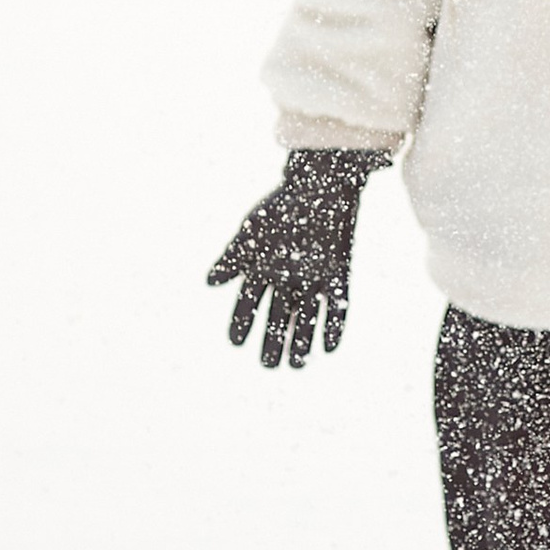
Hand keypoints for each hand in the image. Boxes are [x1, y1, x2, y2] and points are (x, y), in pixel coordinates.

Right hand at [206, 149, 387, 371]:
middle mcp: (288, 276)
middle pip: (278, 316)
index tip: (235, 343)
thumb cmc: (282, 206)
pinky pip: (337, 306)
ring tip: (295, 365)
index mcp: (265, 266)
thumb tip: (210, 282)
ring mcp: (314, 277)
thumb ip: (233, 258)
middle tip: (267, 365)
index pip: (249, 302)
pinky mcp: (339, 274)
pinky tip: (330, 346)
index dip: (241, 322)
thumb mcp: (252, 232)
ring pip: (307, 317)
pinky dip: (335, 325)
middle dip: (272, 341)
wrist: (322, 185)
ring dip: (301, 341)